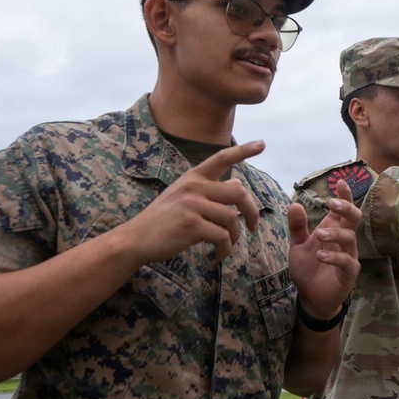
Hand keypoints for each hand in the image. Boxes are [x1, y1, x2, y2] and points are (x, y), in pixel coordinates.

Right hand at [119, 140, 263, 262]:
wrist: (136, 238)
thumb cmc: (163, 219)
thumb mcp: (184, 196)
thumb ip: (209, 189)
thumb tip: (237, 182)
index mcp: (193, 177)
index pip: (222, 158)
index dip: (243, 150)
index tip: (262, 144)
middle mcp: (193, 187)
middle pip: (238, 192)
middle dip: (251, 211)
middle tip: (252, 226)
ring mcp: (192, 205)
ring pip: (231, 218)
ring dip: (235, 236)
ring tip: (226, 245)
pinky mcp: (191, 225)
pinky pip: (222, 237)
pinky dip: (225, 249)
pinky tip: (218, 255)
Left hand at [288, 180, 361, 319]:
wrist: (310, 296)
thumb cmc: (308, 268)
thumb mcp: (297, 245)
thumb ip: (297, 226)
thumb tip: (295, 204)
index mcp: (333, 229)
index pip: (342, 209)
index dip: (344, 195)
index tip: (340, 181)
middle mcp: (344, 239)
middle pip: (354, 218)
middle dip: (346, 208)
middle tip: (332, 203)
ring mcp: (349, 255)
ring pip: (350, 238)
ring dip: (335, 234)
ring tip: (319, 235)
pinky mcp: (349, 272)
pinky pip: (346, 261)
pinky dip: (334, 257)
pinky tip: (320, 256)